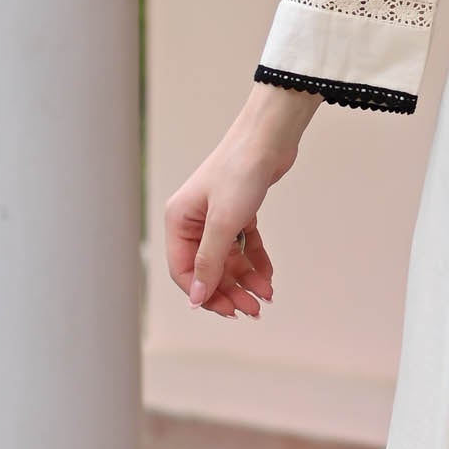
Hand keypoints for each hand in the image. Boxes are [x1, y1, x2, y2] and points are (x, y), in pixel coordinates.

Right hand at [163, 85, 315, 318]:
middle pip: (207, 268)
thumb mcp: (224, 223)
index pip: (184, 271)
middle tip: (252, 310)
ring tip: (265, 296)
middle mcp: (193, 220)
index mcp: (178, 220)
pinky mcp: (240, 211)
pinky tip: (268, 277)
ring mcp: (216, 216)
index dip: (205, 294)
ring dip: (245, 280)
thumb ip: (210, 262)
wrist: (270, 137)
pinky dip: (256, 262)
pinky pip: (244, 246)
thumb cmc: (241, 171)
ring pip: (228, 260)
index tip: (229, 311)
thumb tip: (196, 298)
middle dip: (229, 291)